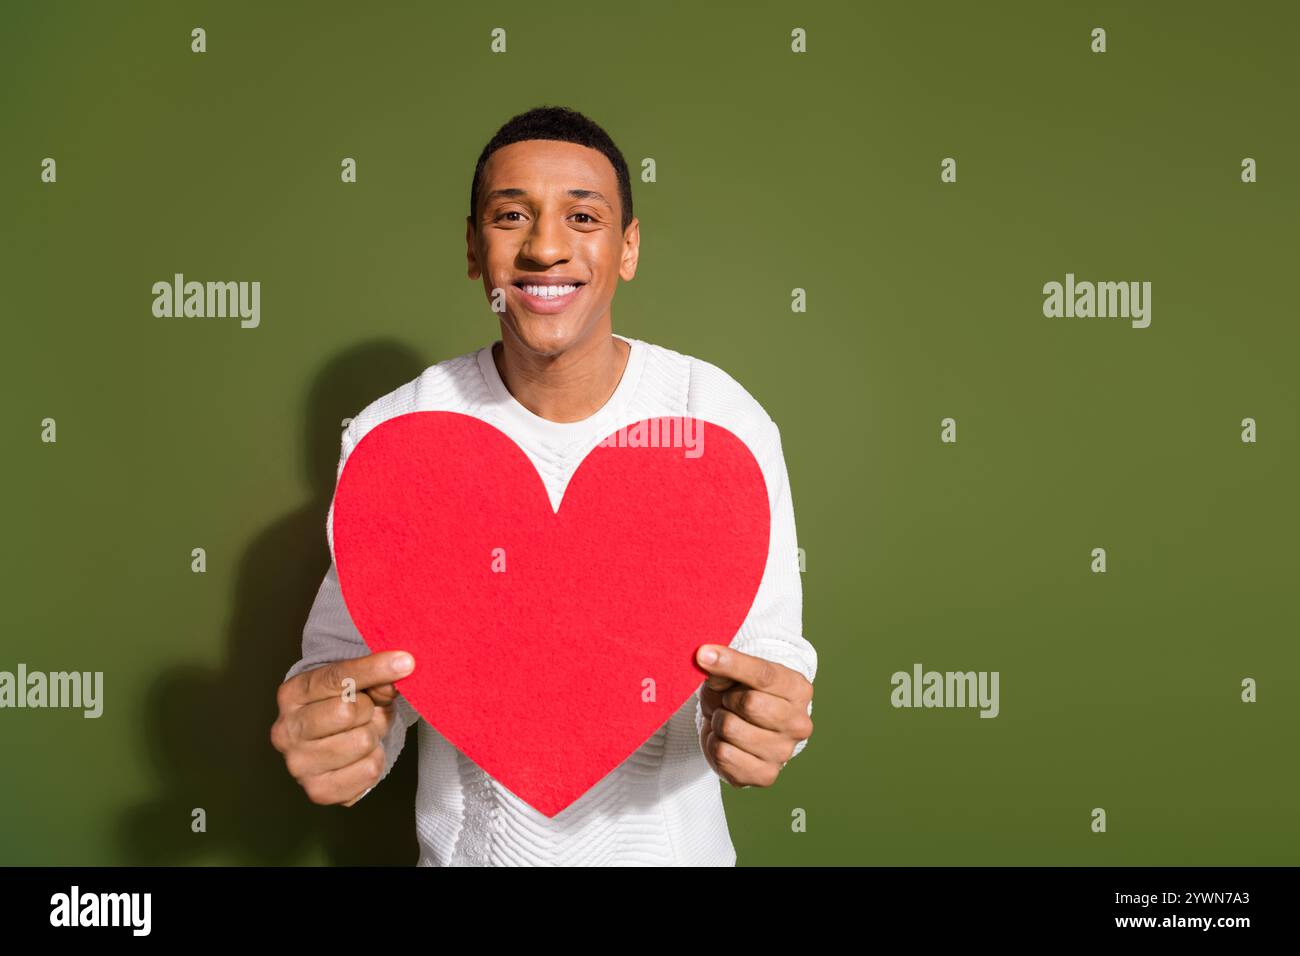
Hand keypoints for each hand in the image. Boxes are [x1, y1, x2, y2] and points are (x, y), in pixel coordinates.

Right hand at [270, 650, 414, 805]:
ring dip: (373, 736)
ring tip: (362, 733)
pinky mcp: (318, 791)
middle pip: (347, 712)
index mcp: (292, 694)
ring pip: (362, 742)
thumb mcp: (360, 684)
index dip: (374, 668)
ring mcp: (298, 765)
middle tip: (366, 713)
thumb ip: (377, 677)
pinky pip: (369, 771)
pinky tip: (361, 756)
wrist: (333, 740)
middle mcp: (286, 731)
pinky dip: (375, 760)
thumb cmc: (346, 705)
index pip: (336, 677)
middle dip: (368, 709)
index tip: (405, 661)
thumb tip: (399, 670)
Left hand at [694, 644, 813, 787]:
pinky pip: (723, 754)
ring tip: (727, 721)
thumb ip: (724, 665)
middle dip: (727, 699)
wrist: (742, 728)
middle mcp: (799, 723)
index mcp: (798, 690)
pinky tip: (726, 741)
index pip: (763, 674)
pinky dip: (715, 744)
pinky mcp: (766, 775)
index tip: (704, 654)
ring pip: (731, 729)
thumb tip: (706, 657)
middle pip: (749, 703)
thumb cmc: (740, 693)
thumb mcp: (734, 673)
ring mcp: (784, 752)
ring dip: (718, 722)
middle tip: (728, 701)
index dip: (730, 663)